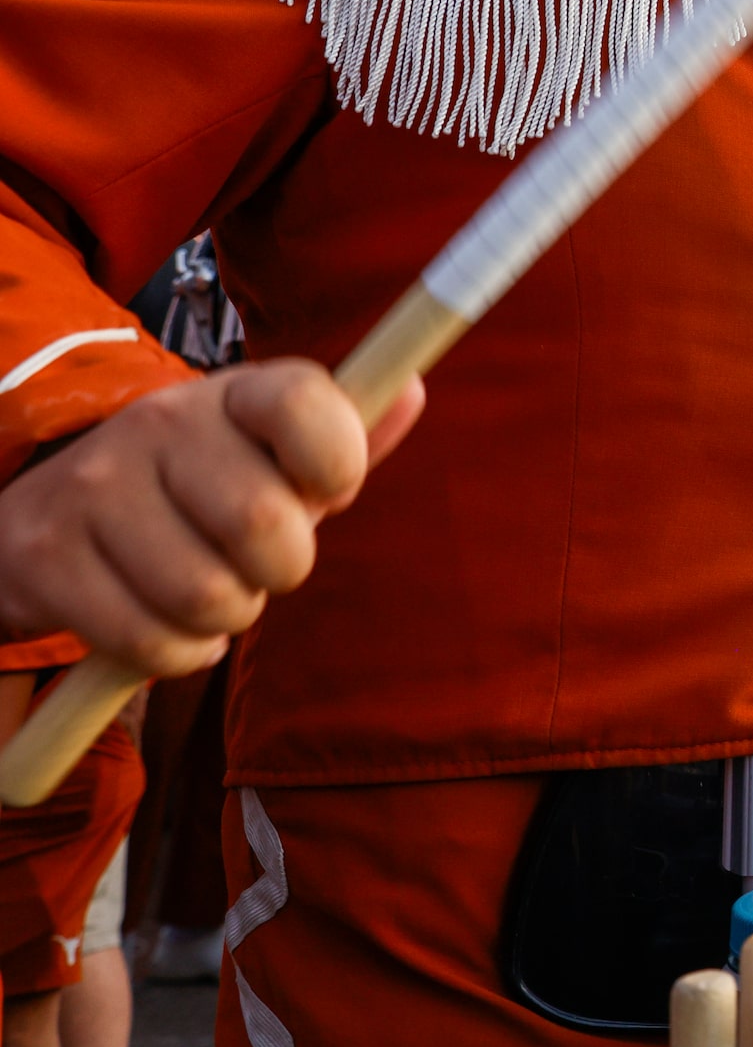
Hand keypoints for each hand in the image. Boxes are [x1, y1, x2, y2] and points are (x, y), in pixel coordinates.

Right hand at [0, 362, 422, 676]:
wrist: (54, 513)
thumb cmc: (202, 489)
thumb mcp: (272, 455)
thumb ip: (347, 438)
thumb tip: (412, 390)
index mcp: (232, 393)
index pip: (305, 404)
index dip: (338, 463)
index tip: (326, 491)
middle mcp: (158, 423)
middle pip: (265, 525)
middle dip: (282, 570)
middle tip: (259, 565)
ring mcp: (94, 485)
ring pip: (207, 597)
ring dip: (227, 619)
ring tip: (210, 592)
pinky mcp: (46, 555)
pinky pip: (150, 641)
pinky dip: (178, 655)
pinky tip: (169, 624)